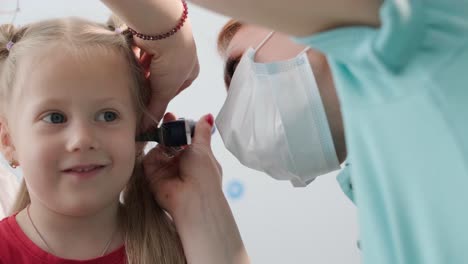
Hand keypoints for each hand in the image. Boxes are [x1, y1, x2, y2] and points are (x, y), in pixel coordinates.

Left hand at [135, 23, 198, 127]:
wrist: (164, 31)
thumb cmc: (176, 58)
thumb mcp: (166, 91)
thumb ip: (156, 110)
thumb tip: (147, 128)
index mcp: (190, 71)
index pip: (172, 90)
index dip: (159, 97)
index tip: (148, 103)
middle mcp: (179, 59)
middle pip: (159, 78)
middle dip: (149, 84)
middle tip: (138, 90)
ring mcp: (165, 48)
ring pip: (148, 66)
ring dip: (141, 71)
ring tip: (135, 76)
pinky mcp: (151, 39)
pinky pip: (140, 53)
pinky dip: (135, 59)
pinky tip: (132, 62)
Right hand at [143, 113, 248, 262]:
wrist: (192, 199)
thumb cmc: (204, 176)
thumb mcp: (204, 149)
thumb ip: (201, 132)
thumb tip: (207, 117)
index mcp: (196, 158)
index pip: (186, 138)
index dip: (181, 127)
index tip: (176, 117)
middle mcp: (181, 163)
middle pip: (171, 141)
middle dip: (169, 130)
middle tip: (168, 117)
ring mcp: (166, 169)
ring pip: (160, 148)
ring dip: (161, 137)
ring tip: (163, 128)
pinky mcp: (153, 175)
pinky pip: (148, 158)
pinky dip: (148, 148)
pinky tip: (151, 136)